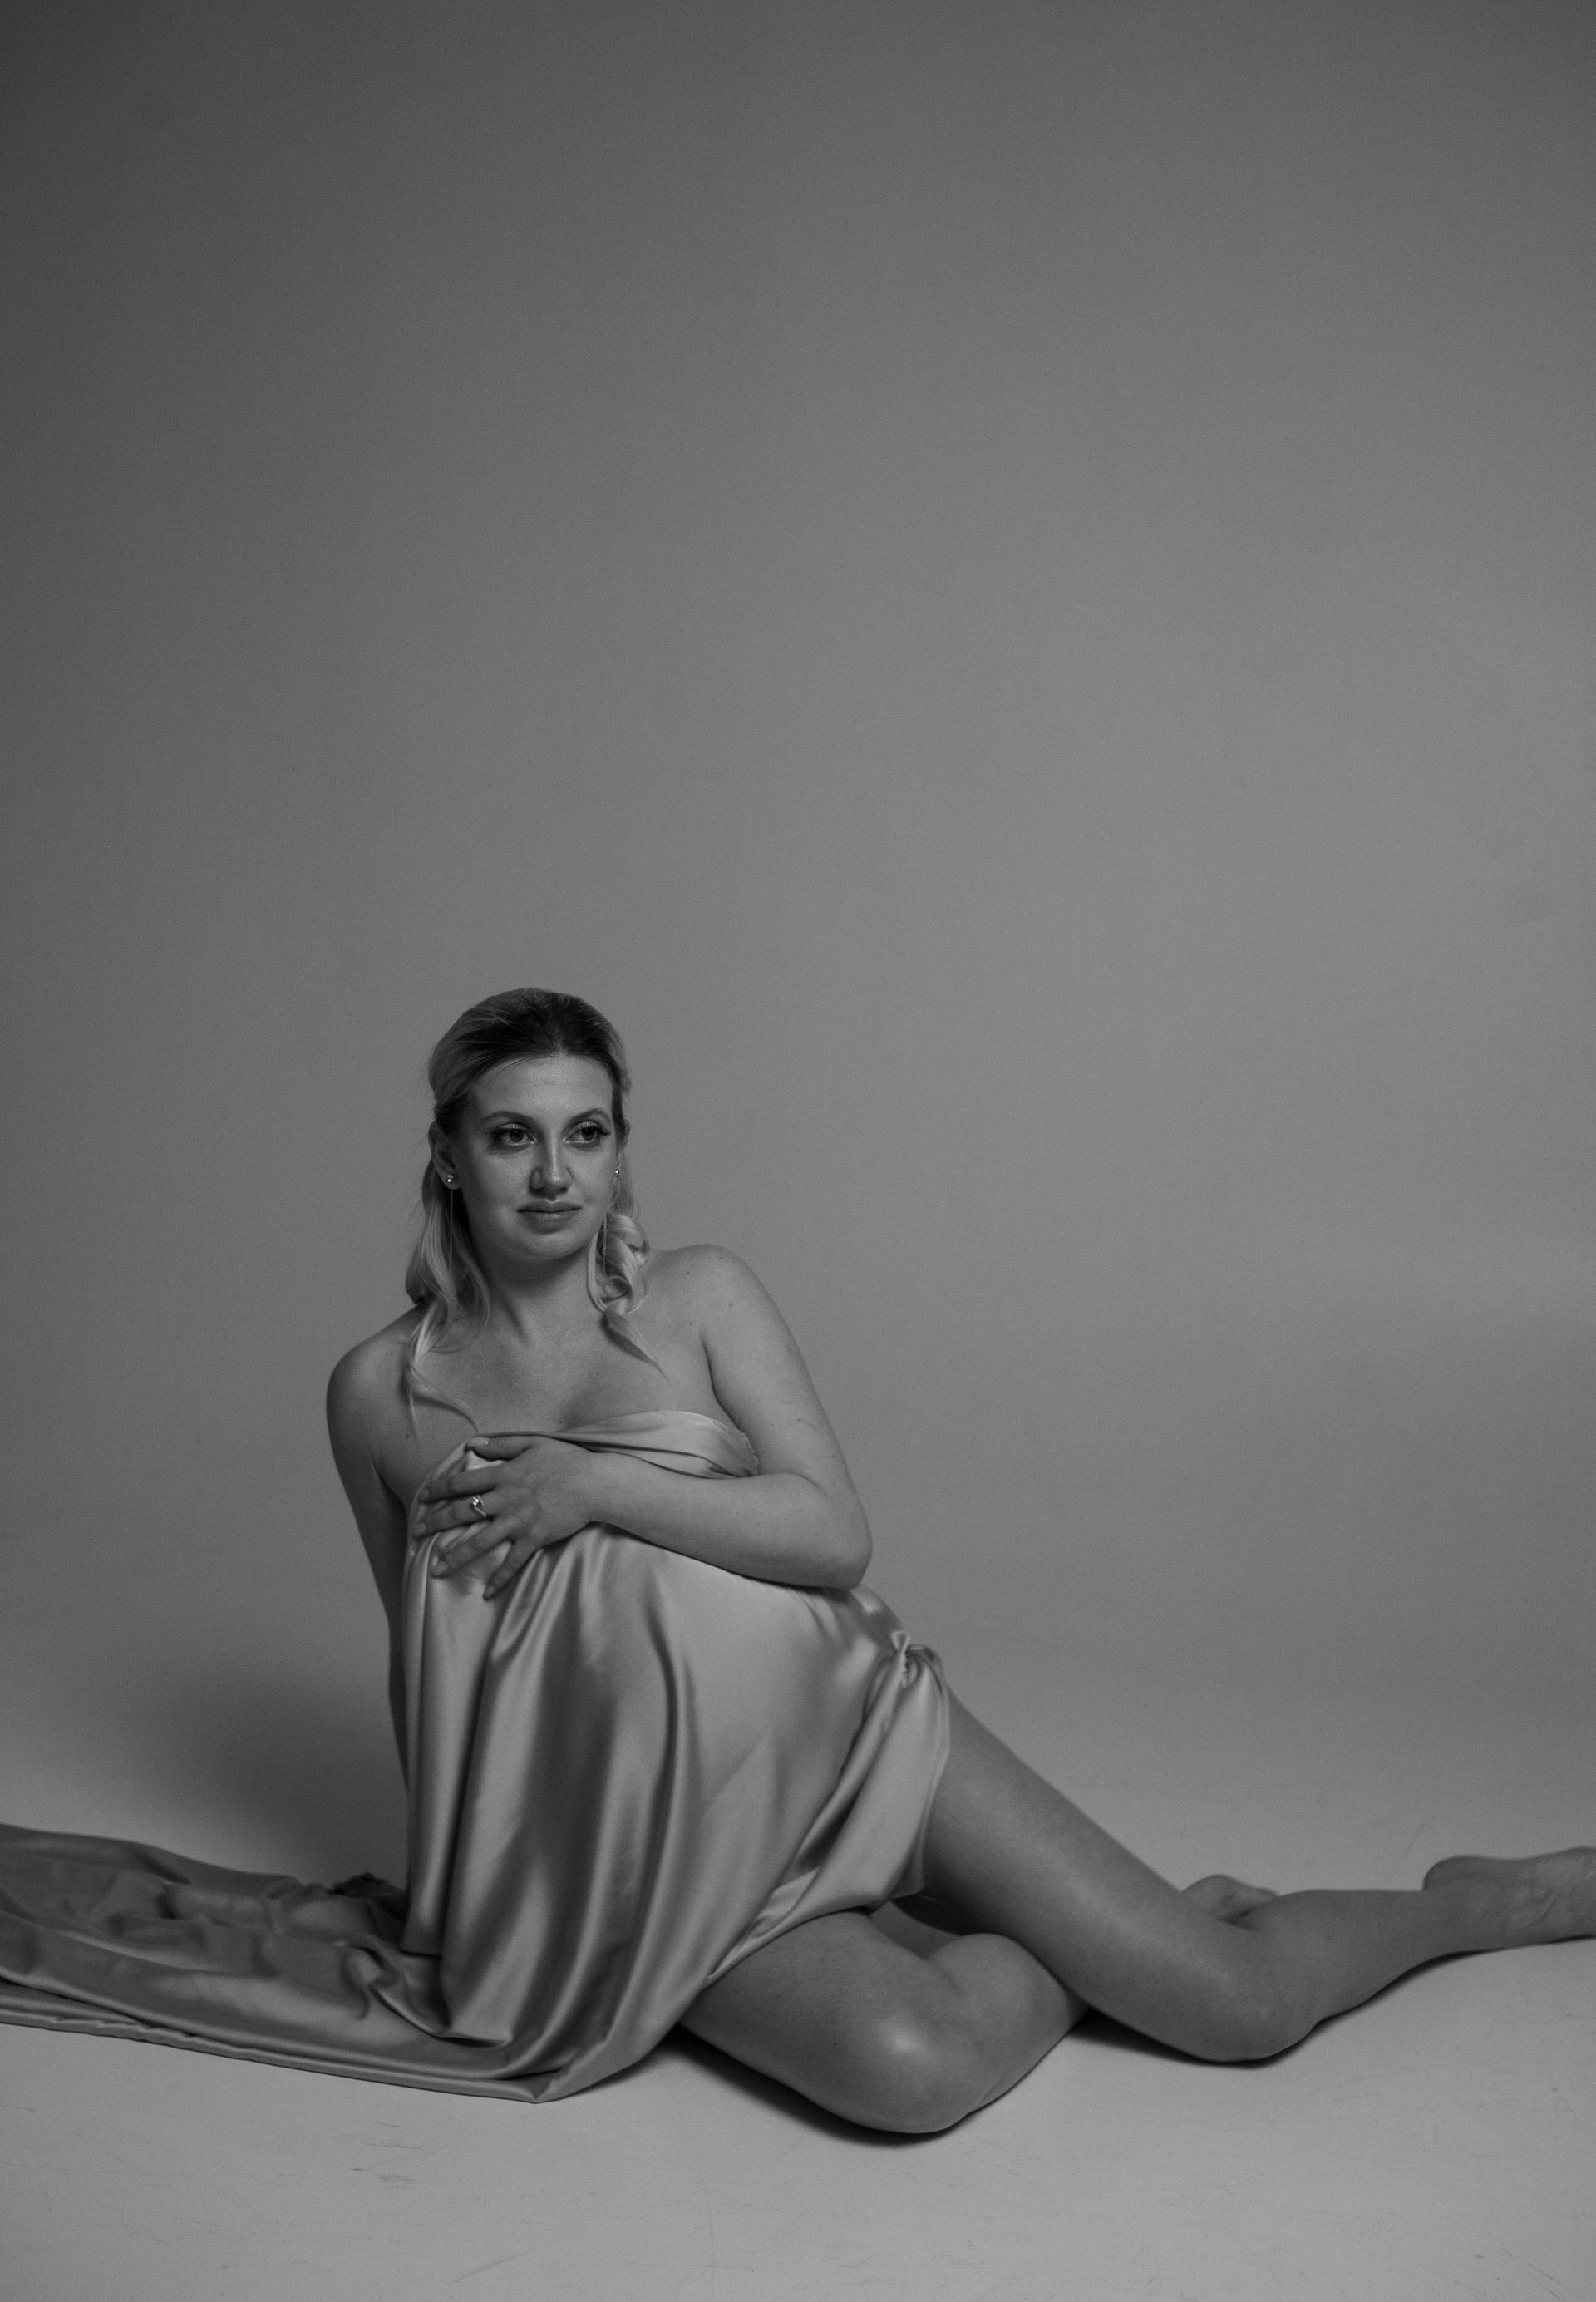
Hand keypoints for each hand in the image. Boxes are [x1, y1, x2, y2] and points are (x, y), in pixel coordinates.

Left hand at [415, 1434, 600, 1597]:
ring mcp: (518, 1521)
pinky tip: (486, 1594)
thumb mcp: (533, 1443)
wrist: (594, 1484)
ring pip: (479, 1542)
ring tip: (436, 1570)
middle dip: (436, 1523)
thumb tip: (473, 1444)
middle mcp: (505, 1499)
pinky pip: (512, 1563)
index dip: (438, 1490)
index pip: (461, 1482)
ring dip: (455, 1557)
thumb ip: (501, 1443)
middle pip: (462, 1512)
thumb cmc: (566, 1460)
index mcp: (503, 1475)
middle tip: (417, 1532)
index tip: (422, 1497)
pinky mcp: (534, 1539)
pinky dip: (499, 1579)